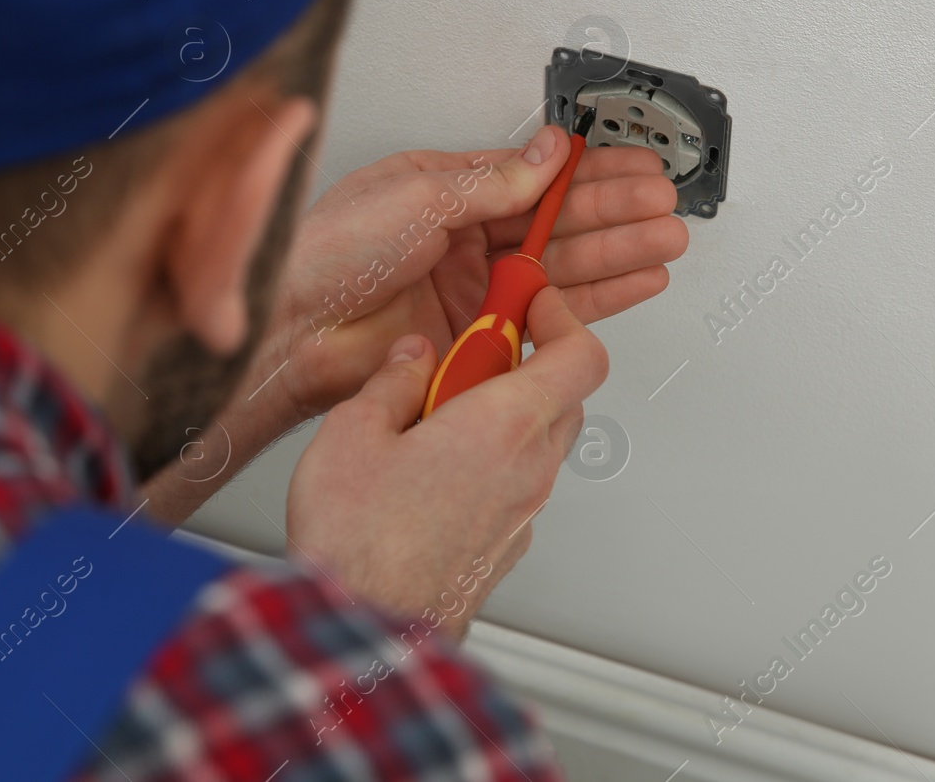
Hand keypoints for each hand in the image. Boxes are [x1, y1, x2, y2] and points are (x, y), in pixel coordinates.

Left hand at [142, 125, 684, 521]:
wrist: (292, 329)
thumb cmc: (325, 253)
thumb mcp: (417, 194)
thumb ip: (494, 179)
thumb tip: (546, 151)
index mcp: (445, 191)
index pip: (536, 177)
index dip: (590, 172)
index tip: (634, 164)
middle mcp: (463, 239)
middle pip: (560, 222)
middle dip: (617, 211)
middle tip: (664, 206)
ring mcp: (473, 290)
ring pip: (564, 267)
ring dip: (617, 253)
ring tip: (663, 241)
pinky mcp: (479, 336)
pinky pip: (550, 315)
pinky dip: (596, 299)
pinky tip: (630, 284)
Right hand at [284, 287, 607, 636]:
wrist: (367, 634)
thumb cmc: (361, 545)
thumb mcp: (353, 432)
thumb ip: (392, 381)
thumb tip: (411, 357)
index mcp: (503, 425)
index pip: (581, 354)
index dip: (561, 316)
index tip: (526, 300)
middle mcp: (528, 469)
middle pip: (564, 394)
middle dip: (524, 361)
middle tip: (468, 351)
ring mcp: (522, 513)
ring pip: (540, 441)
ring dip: (504, 414)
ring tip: (433, 414)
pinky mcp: (505, 547)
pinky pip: (516, 484)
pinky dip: (492, 461)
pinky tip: (432, 468)